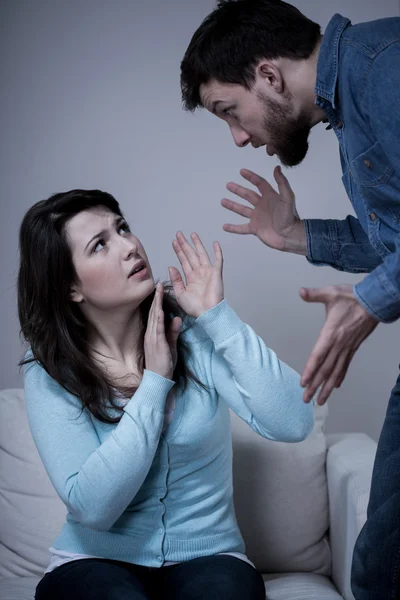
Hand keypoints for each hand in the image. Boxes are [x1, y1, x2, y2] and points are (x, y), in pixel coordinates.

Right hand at [144, 282, 181, 379]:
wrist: (158, 379)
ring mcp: (152, 339)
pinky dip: (158, 319)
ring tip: (158, 291)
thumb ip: (173, 331)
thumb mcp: (171, 345)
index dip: (157, 301)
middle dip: (156, 298)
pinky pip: (157, 329)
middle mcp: (151, 334)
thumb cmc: (163, 364)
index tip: (159, 289)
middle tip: (157, 284)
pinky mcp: (156, 344)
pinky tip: (159, 310)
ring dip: (156, 304)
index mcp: (153, 333)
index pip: (154, 314)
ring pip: (154, 317)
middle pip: (153, 312)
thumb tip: (176, 318)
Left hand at [168, 232, 223, 318]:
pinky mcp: (216, 273)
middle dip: (185, 244)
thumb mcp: (180, 293)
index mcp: (190, 278)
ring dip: (197, 244)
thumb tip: (171, 267)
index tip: (174, 242)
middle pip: (190, 255)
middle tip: (179, 234)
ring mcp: (208, 272)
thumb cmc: (195, 307)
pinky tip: (215, 243)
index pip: (183, 261)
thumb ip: (176, 280)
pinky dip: (217, 252)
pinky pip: (218, 260)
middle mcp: (199, 273)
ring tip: (192, 234)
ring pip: (201, 254)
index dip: (179, 251)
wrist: (207, 312)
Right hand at [222, 166, 306, 254]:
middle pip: (248, 195)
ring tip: (223, 201)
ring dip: (232, 205)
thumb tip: (277, 168)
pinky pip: (241, 228)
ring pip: (242, 210)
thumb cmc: (290, 217)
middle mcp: (262, 206)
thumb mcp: (287, 197)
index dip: (251, 177)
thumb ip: (282, 183)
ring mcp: (258, 217)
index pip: (259, 183)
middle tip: (228, 185)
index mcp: (270, 197)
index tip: (242, 171)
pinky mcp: (255, 229)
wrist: (289, 235)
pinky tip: (225, 226)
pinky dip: (233, 228)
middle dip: (238, 190)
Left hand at [300, 284, 378, 404]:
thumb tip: (301, 291)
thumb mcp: (331, 293)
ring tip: (320, 401)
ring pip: (336, 372)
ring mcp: (347, 348)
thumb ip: (314, 294)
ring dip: (327, 387)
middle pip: (325, 369)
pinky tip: (336, 386)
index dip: (310, 370)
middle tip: (306, 399)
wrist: (374, 301)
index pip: (318, 355)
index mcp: (331, 333)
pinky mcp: (353, 348)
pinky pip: (345, 366)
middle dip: (315, 386)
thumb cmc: (352, 298)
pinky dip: (339, 377)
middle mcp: (339, 345)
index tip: (304, 383)